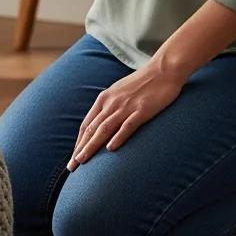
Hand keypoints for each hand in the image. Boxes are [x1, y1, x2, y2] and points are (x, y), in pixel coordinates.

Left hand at [67, 65, 185, 169]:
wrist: (163, 70)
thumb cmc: (142, 83)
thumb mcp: (119, 92)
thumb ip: (109, 106)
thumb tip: (101, 122)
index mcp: (104, 99)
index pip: (87, 125)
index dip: (79, 142)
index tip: (73, 157)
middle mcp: (111, 104)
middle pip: (91, 129)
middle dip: (80, 149)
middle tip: (72, 166)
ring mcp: (125, 107)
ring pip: (104, 129)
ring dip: (92, 146)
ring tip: (82, 160)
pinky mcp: (142, 110)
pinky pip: (127, 126)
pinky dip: (118, 137)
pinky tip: (110, 149)